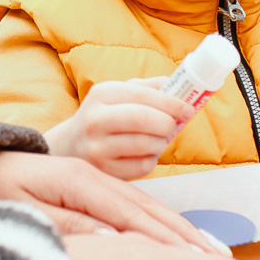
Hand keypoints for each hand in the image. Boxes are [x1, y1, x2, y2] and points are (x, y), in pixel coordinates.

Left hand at [0, 150, 207, 247]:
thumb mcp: (24, 214)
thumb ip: (71, 227)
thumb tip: (114, 242)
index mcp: (78, 180)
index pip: (132, 215)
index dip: (168, 241)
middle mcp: (92, 176)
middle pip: (149, 210)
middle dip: (187, 237)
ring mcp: (93, 180)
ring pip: (146, 207)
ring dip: (181, 231)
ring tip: (213, 254)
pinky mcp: (89, 188)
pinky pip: (134, 207)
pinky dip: (161, 225)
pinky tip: (179, 241)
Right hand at [42, 78, 195, 178]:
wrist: (70, 145)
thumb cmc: (105, 116)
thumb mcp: (119, 94)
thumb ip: (149, 88)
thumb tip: (181, 88)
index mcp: (101, 94)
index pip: (142, 95)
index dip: (171, 102)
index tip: (189, 109)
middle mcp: (95, 120)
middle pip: (143, 119)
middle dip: (167, 123)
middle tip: (173, 125)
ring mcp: (97, 148)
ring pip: (145, 145)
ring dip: (162, 142)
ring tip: (159, 139)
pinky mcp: (104, 171)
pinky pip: (142, 166)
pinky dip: (151, 160)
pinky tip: (144, 154)